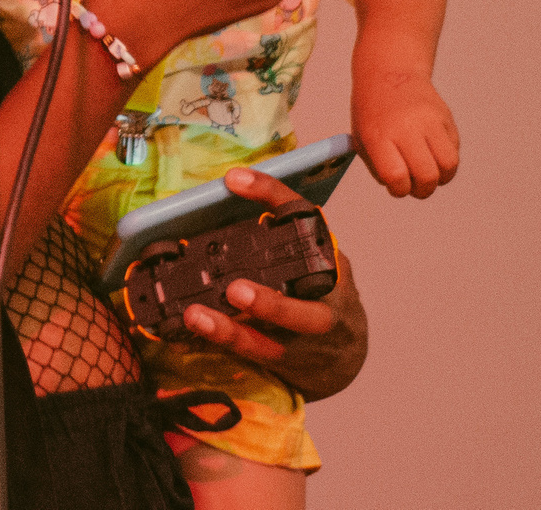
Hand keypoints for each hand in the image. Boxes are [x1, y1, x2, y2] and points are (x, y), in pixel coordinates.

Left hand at [178, 169, 368, 399]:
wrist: (345, 352)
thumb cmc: (323, 293)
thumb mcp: (315, 256)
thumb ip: (285, 235)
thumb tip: (231, 190)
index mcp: (328, 260)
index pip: (304, 219)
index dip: (270, 195)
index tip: (235, 179)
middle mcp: (324, 302)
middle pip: (305, 310)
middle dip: (271, 305)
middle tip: (235, 290)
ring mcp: (305, 340)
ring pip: (273, 343)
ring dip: (233, 331)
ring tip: (198, 316)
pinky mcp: (285, 361)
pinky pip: (252, 355)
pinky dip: (221, 344)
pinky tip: (194, 330)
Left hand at [353, 72, 458, 197]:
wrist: (390, 71)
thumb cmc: (373, 111)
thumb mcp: (362, 138)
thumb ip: (378, 167)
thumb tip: (401, 188)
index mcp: (379, 134)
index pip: (396, 176)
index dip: (399, 189)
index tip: (397, 185)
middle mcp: (406, 127)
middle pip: (427, 175)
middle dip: (423, 190)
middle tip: (417, 186)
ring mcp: (429, 120)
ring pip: (449, 165)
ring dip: (441, 178)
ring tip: (429, 171)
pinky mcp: (446, 117)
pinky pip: (454, 150)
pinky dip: (446, 159)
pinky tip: (432, 151)